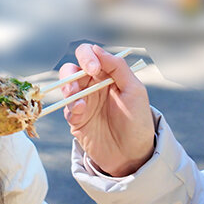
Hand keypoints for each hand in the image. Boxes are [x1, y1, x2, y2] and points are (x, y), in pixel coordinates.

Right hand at [59, 44, 154, 176]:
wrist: (132, 154)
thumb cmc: (138, 120)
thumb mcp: (135, 90)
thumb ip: (118, 67)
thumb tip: (97, 49)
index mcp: (107, 74)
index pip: (90, 54)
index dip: (87, 57)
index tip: (94, 69)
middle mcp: (93, 85)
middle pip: (71, 68)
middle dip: (71, 73)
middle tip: (78, 84)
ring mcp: (83, 102)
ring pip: (65, 86)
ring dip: (68, 89)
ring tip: (78, 100)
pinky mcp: (76, 119)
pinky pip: (66, 107)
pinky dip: (70, 107)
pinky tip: (80, 112)